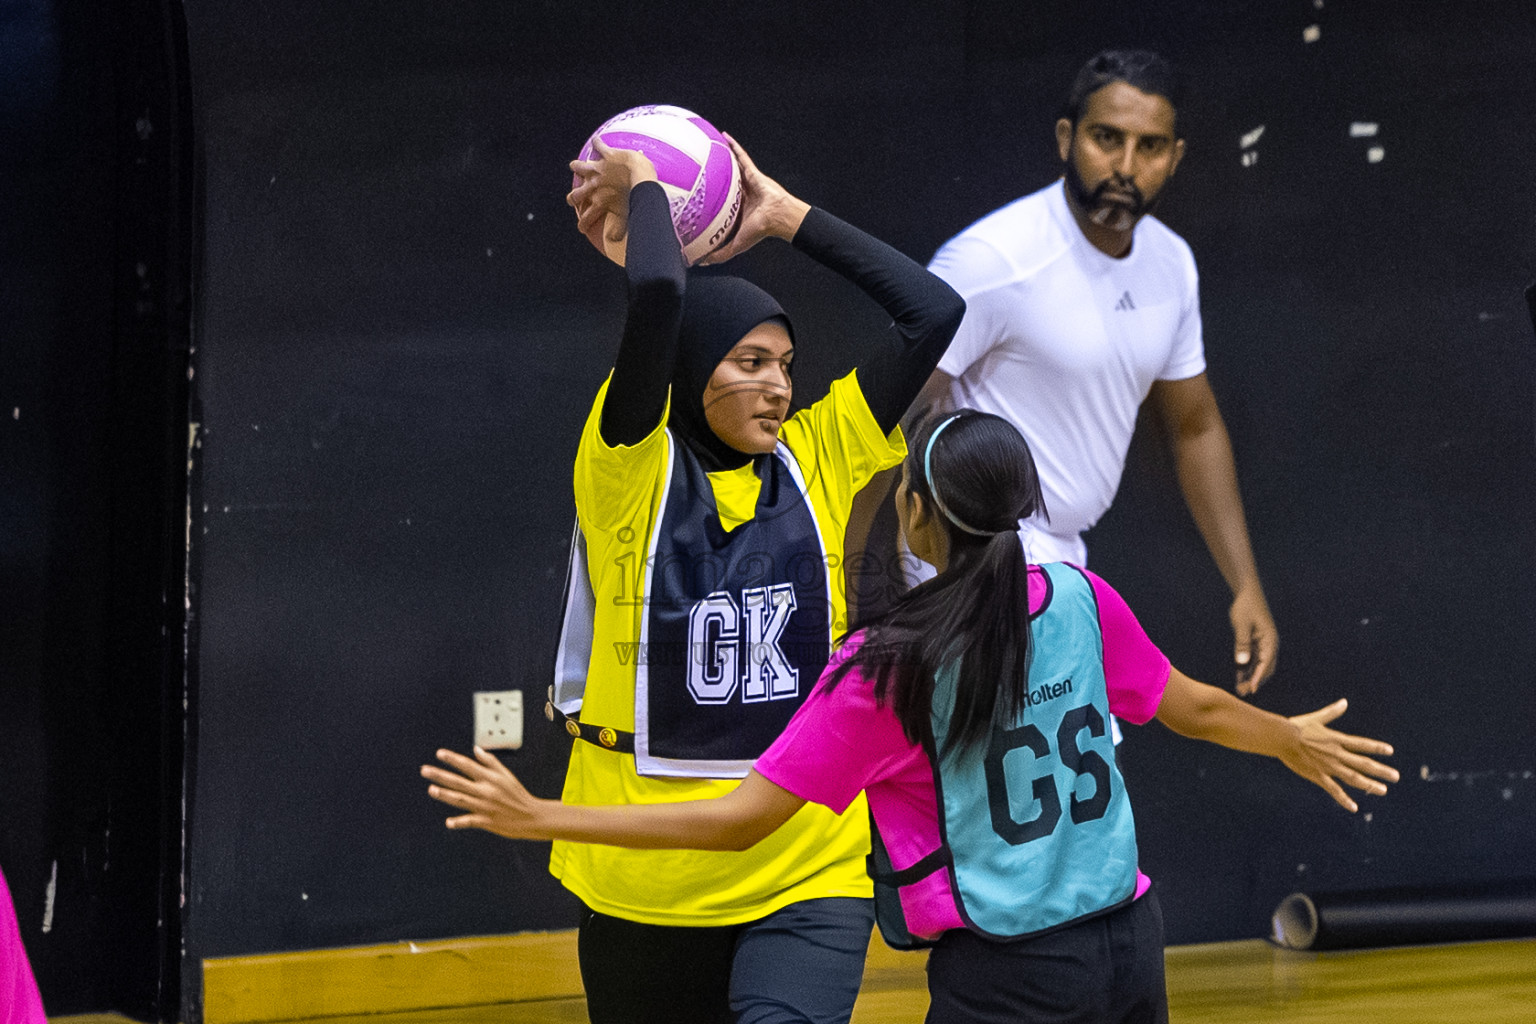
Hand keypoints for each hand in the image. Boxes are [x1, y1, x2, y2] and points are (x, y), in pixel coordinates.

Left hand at [422, 747, 549, 839]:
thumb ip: (491, 762)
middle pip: (459, 781)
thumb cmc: (518, 794)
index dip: (452, 759)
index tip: (439, 754)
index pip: (468, 765)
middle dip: (440, 775)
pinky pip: (470, 821)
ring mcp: (485, 806)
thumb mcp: (507, 775)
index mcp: (490, 778)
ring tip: (431, 790)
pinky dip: (459, 822)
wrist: (531, 816)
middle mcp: (486, 791)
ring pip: (461, 799)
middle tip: (425, 770)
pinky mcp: (487, 822)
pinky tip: (448, 822)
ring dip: (445, 795)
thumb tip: (476, 749)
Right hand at [566, 137, 657, 264]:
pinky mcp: (606, 155)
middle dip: (574, 198)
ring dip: (577, 167)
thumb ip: (619, 228)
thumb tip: (614, 241)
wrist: (639, 175)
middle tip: (574, 200)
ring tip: (574, 166)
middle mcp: (594, 186)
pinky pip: (598, 146)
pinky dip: (597, 143)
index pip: (587, 217)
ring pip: (580, 167)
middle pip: (576, 194)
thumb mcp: (626, 215)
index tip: (582, 228)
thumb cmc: (634, 197)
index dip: (583, 224)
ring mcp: (598, 169)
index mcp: (599, 200)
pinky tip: (596, 140)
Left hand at [698, 134, 810, 263]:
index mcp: (734, 209)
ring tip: (706, 147)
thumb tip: (698, 262)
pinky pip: (741, 156)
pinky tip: (724, 136)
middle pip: (720, 182)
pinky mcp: (752, 172)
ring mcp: (745, 182)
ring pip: (729, 167)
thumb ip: (718, 254)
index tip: (690, 195)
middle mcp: (738, 194)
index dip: (705, 198)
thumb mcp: (735, 245)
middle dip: (709, 176)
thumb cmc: (759, 230)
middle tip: (693, 169)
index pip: (716, 202)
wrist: (776, 217)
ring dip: (720, 157)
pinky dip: (733, 146)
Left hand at [1230, 584, 1277, 695]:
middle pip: (1264, 668)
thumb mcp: (1242, 625)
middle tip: (1242, 693)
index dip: (1259, 677)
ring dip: (1250, 678)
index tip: (1253, 689)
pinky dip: (1246, 670)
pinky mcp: (1255, 644)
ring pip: (1258, 666)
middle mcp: (1269, 645)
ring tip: (1240, 690)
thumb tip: (1241, 662)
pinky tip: (1238, 679)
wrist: (1247, 594)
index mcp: (1270, 640)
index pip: (1266, 663)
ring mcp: (1263, 645)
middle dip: (1255, 681)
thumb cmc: (1245, 607)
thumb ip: (1242, 643)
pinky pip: (1252, 660)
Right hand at [1280, 699, 1397, 811]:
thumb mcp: (1316, 718)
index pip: (1362, 744)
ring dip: (1369, 784)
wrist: (1282, 738)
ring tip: (1383, 790)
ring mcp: (1329, 766)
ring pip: (1354, 778)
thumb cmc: (1297, 727)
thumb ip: (1332, 712)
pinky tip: (1354, 807)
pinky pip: (1334, 790)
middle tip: (1395, 777)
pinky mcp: (1318, 776)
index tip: (1390, 751)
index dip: (1376, 747)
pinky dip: (1344, 799)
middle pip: (1363, 763)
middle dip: (1381, 770)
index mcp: (1337, 739)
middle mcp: (1337, 754)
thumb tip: (1344, 702)